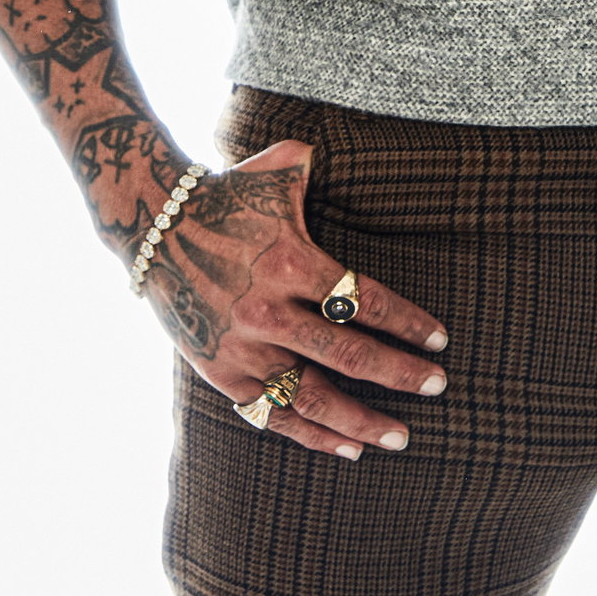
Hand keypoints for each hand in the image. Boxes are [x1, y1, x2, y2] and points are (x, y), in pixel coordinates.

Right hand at [141, 135, 450, 461]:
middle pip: (348, 353)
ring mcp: (243, 347)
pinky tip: (348, 447)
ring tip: (400, 437)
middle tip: (438, 387)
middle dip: (400, 374)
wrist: (156, 228)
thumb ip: (322, 164)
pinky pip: (273, 414)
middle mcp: (269, 310)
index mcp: (290, 260)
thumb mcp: (279, 168)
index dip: (407, 322)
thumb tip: (365, 149)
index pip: (364, 300)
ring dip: (360, 421)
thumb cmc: (229, 194)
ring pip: (312, 396)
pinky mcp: (221, 373)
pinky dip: (311, 435)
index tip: (440, 340)